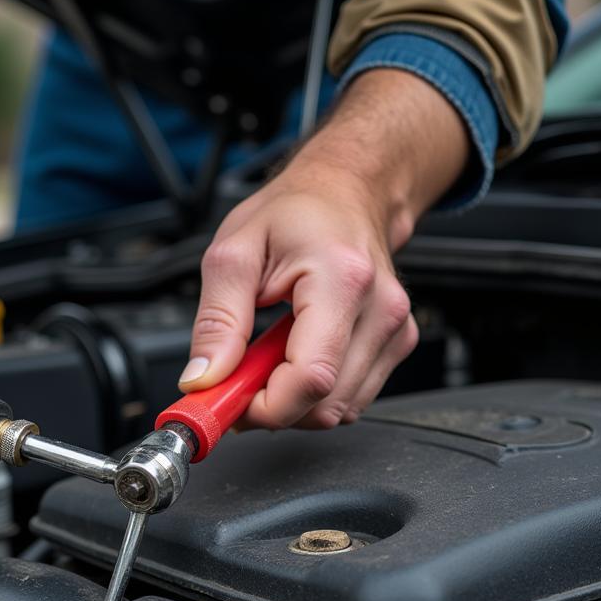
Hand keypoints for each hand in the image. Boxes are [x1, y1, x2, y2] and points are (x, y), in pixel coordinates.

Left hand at [180, 68, 469, 428]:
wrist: (346, 190)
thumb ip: (217, 320)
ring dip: (294, 402)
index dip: (266, 408)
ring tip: (269, 358)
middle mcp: (379, 309)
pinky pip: (351, 398)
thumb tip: (203, 378)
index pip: (311, 379)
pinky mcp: (396, 343)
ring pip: (340, 410)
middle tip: (241, 377)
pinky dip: (316, 394)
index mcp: (341, 280)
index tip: (231, 403)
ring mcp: (394, 329)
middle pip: (326, 404)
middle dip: (274, 408)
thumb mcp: (233, 253)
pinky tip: (297, 357)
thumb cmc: (294, 213)